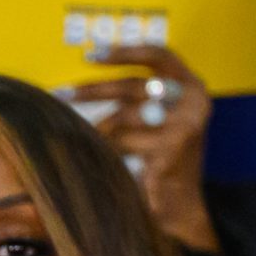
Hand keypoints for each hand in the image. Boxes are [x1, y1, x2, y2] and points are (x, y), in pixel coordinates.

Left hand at [57, 43, 213, 251]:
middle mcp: (194, 102)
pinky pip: (121, 144)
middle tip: (61, 94)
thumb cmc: (159, 157)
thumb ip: (134, 98)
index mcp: (192, 86)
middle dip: (92, 90)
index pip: (160, 55)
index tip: (91, 55)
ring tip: (92, 145)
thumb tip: (81, 80)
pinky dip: (106, 152)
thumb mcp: (154, 119)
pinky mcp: (170, 152)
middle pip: (132, 86)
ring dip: (101, 132)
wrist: (180, 204)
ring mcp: (185, 127)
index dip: (126, 51)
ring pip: (122, 119)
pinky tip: (101, 162)